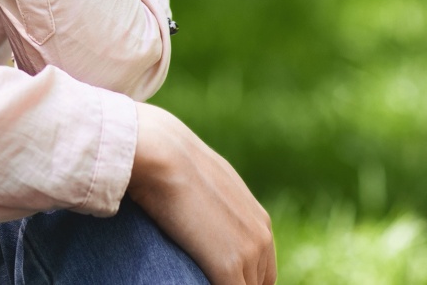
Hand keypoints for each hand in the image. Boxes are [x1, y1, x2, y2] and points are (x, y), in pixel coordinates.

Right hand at [128, 103, 276, 284]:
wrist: (164, 155)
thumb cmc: (173, 161)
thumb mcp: (205, 181)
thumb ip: (214, 202)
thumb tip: (194, 209)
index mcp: (260, 221)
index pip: (262, 269)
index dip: (241, 278)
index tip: (215, 274)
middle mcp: (261, 238)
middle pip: (258, 283)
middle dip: (237, 283)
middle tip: (206, 278)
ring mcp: (248, 254)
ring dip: (221, 284)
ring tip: (195, 278)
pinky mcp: (228, 267)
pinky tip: (185, 282)